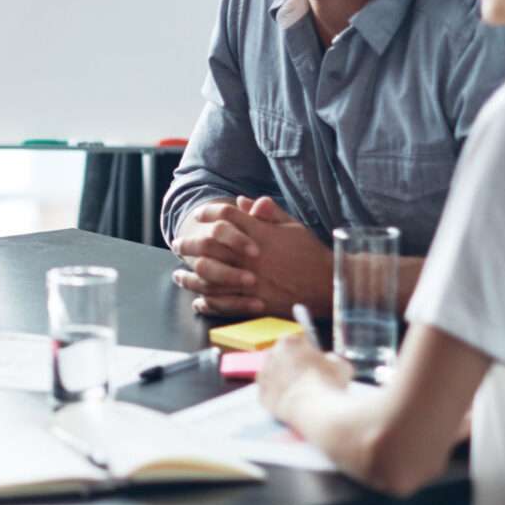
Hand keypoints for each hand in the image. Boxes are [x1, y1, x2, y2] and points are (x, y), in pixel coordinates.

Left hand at [173, 195, 332, 316]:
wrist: (327, 284)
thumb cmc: (310, 254)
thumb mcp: (292, 227)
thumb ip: (267, 213)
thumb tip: (243, 201)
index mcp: (260, 234)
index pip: (226, 217)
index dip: (209, 212)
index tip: (199, 215)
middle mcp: (250, 256)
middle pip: (209, 245)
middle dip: (189, 243)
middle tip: (178, 244)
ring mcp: (250, 280)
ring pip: (210, 277)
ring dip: (190, 276)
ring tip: (179, 275)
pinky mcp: (254, 302)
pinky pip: (223, 303)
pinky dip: (207, 302)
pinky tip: (198, 301)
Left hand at [257, 325, 351, 419]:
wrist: (316, 411)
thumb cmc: (330, 384)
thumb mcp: (340, 365)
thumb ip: (331, 359)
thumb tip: (328, 361)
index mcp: (289, 341)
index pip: (296, 342)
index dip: (306, 352)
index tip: (313, 361)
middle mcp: (271, 355)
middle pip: (281, 356)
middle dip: (291, 364)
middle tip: (306, 377)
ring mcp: (264, 375)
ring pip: (273, 375)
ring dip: (283, 380)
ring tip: (301, 391)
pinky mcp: (262, 396)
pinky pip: (270, 394)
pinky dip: (279, 398)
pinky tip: (292, 402)